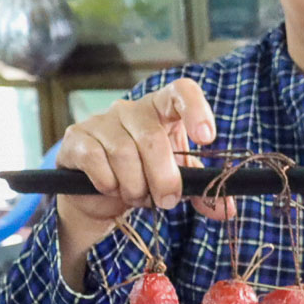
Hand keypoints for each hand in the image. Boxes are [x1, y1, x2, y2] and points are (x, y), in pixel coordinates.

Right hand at [54, 79, 223, 287]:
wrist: (97, 193)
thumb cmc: (144, 176)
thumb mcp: (177, 182)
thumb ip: (201, 193)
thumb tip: (226, 210)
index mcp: (162, 111)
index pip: (181, 92)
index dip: (196, 110)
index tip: (206, 138)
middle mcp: (130, 109)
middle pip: (152, 138)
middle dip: (163, 178)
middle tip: (167, 200)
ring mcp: (100, 121)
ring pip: (124, 154)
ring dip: (134, 186)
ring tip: (136, 196)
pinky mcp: (76, 139)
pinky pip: (95, 160)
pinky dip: (108, 183)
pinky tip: (111, 189)